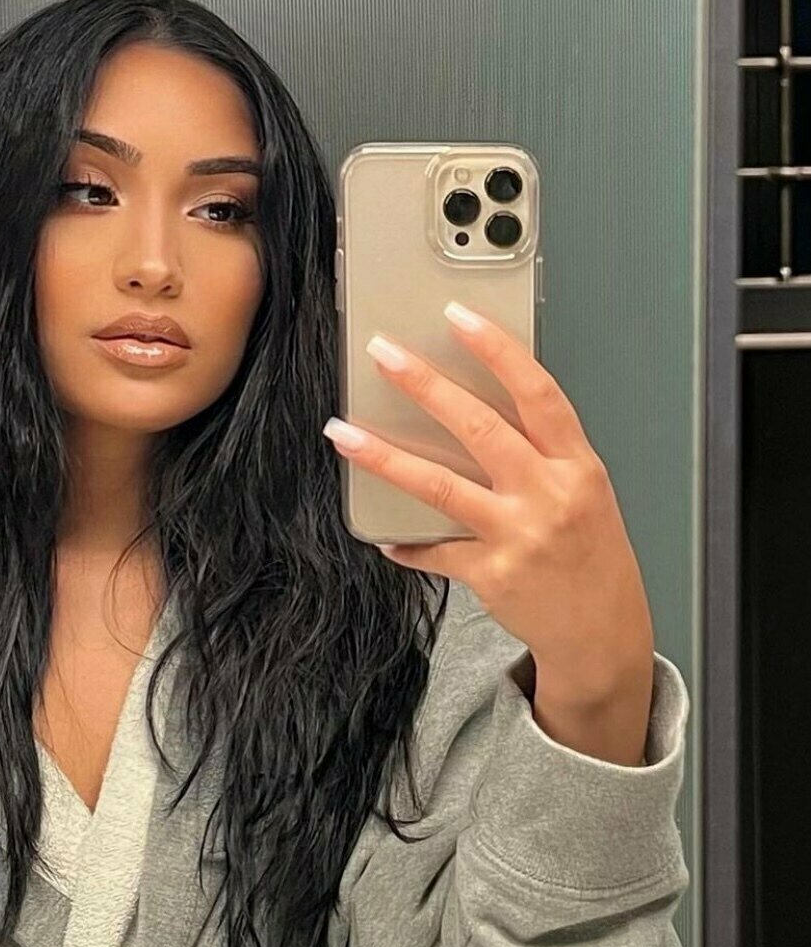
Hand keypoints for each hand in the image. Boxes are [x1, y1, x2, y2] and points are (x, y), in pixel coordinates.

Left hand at [322, 301, 653, 704]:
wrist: (603, 631)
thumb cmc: (591, 554)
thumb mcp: (584, 493)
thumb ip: (540, 454)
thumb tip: (472, 413)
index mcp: (577, 465)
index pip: (537, 393)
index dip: (497, 350)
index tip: (457, 316)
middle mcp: (548, 495)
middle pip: (479, 428)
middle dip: (425, 386)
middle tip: (382, 354)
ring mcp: (518, 536)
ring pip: (440, 486)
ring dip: (384, 457)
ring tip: (343, 433)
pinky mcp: (491, 574)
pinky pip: (435, 551)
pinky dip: (407, 543)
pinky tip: (385, 537)